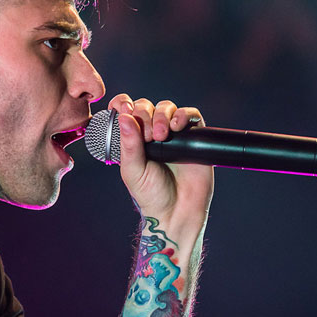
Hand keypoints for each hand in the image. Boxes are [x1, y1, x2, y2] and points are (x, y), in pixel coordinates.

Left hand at [108, 94, 213, 241]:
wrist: (177, 212)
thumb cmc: (151, 195)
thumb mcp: (133, 171)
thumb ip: (129, 145)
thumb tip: (123, 116)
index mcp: (133, 139)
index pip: (126, 111)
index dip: (123, 104)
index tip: (123, 109)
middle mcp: (152, 133)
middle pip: (147, 106)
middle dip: (145, 114)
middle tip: (148, 136)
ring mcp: (173, 134)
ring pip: (167, 108)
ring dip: (162, 115)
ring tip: (162, 136)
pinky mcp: (193, 138)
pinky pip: (190, 115)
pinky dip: (183, 115)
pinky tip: (177, 127)